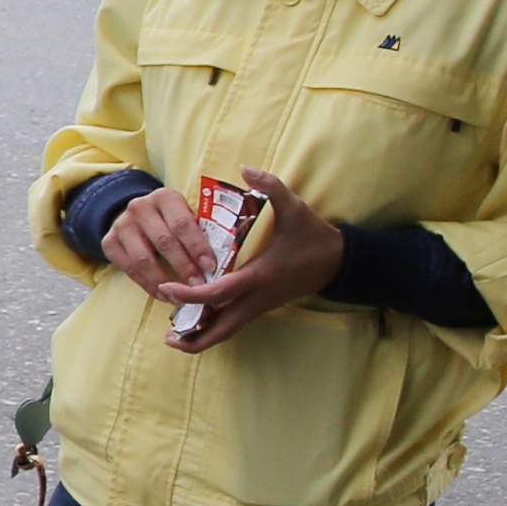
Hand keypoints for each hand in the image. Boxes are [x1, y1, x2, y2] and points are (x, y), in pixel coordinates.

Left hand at [163, 168, 342, 352]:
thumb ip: (271, 187)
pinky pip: (235, 324)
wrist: (340, 261)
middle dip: (194, 337)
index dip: (190, 296)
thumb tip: (246, 168)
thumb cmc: (313, 235)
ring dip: (203, 337)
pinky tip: (197, 324)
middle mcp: (258, 297)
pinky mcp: (263, 307)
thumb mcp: (295, 208)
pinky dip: (215, 328)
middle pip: (222, 329)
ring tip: (175, 337)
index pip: (219, 294)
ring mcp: (261, 306)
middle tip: (166, 337)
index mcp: (259, 276)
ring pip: (228, 331)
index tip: (166, 289)